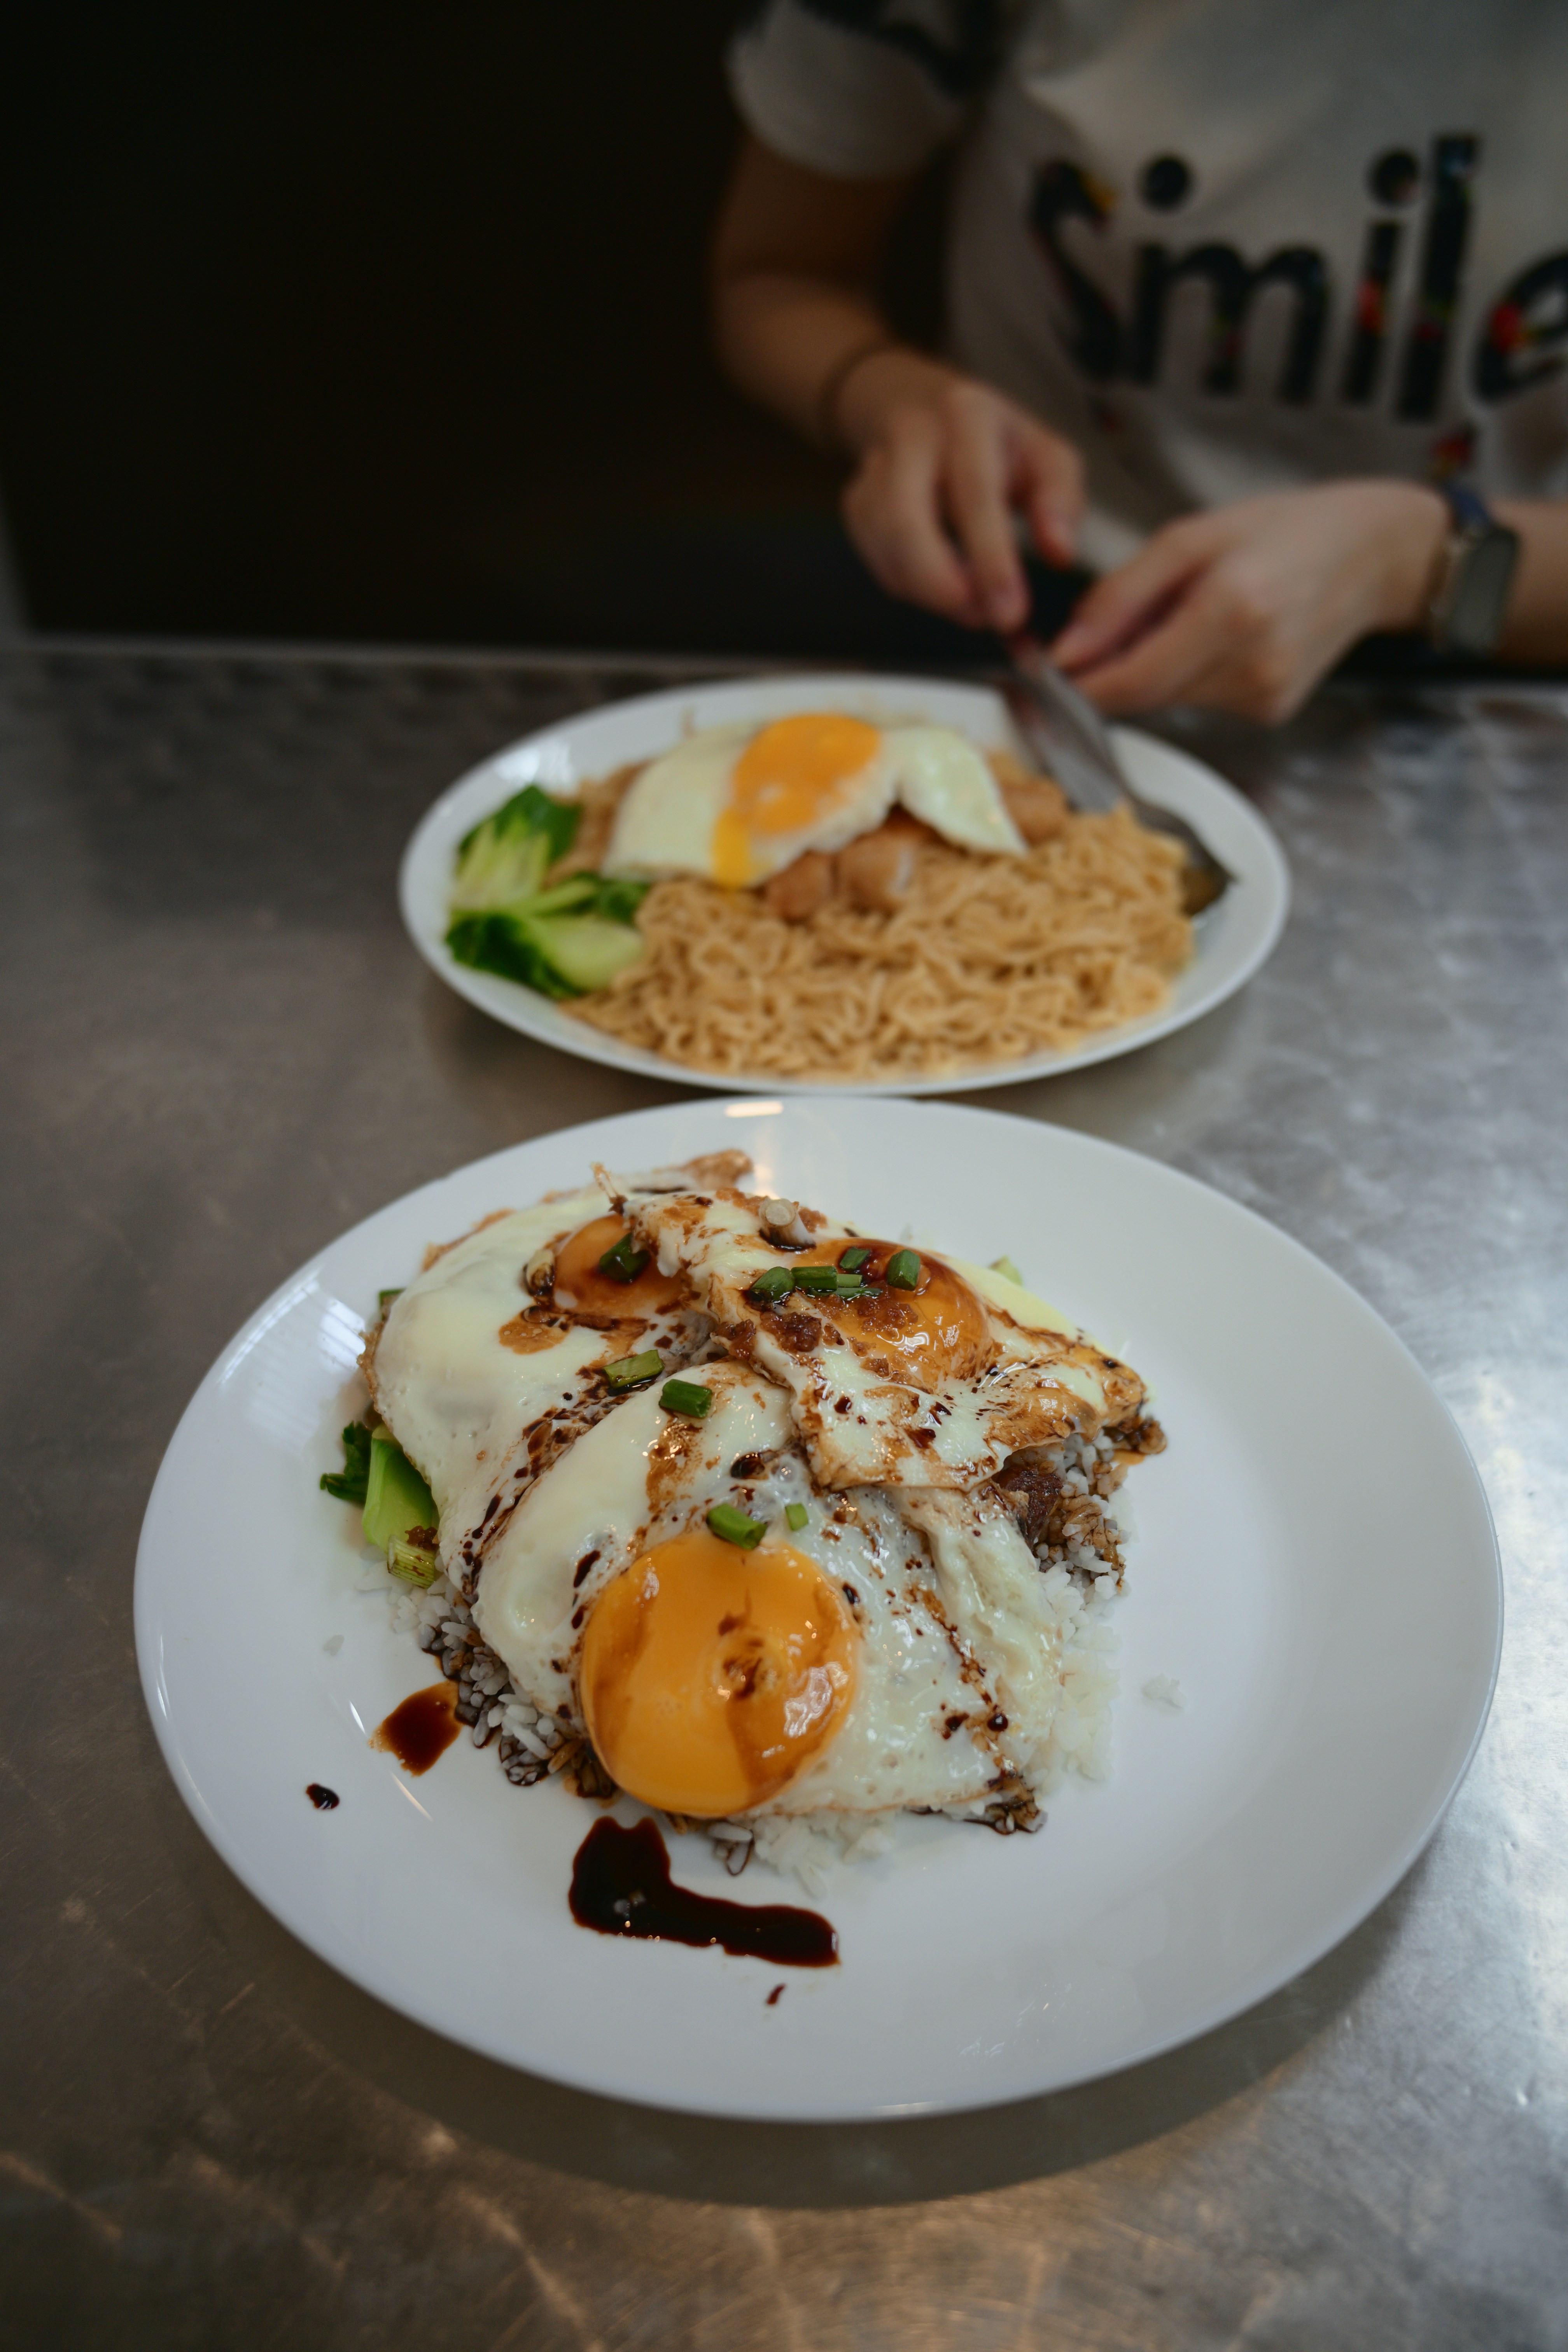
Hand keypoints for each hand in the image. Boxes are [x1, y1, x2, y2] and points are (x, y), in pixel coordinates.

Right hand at [837, 352, 1084, 632]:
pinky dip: (908, 584)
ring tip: (971, 606)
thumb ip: (1060, 500)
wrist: (923, 408)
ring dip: (926, 591)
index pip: (974, 493)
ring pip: (885, 544)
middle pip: (905, 519)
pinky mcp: (856, 501)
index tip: (1008, 611)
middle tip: (979, 619)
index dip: (990, 558)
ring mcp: (875, 469)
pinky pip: (875, 557)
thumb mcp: (1047, 454)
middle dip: (939, 584)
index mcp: (967, 416)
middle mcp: (912, 437)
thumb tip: (1059, 551)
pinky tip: (940, 586)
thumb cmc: (992, 440)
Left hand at [1051, 482, 1449, 721]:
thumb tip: (1066, 651)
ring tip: (1181, 617)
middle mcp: (1252, 663)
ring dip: (1152, 669)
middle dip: (1110, 671)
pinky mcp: (1271, 711)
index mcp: (1232, 609)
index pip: (1128, 680)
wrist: (1371, 556)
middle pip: (1143, 697)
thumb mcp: (1192, 536)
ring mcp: (1265, 695)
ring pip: (1169, 702)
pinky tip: (1214, 637)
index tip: (1045, 669)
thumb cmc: (1284, 531)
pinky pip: (1201, 702)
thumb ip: (1121, 596)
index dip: (1078, 683)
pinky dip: (1188, 675)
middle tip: (1104, 632)